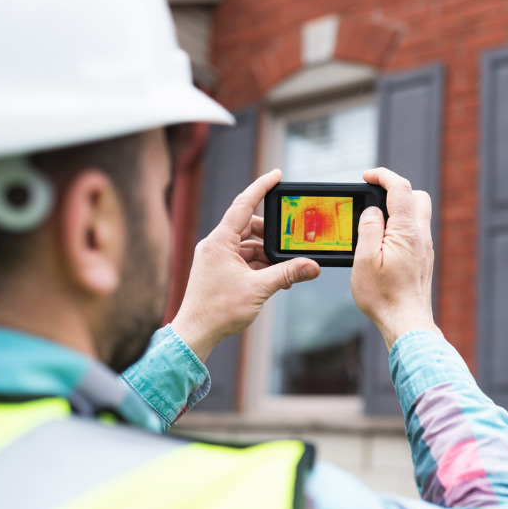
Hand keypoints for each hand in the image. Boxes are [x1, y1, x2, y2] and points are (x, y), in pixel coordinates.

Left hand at [171, 169, 319, 360]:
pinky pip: (245, 259)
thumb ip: (287, 273)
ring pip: (249, 245)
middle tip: (292, 240)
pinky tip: (276, 278)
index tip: (276, 175)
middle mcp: (216, 245)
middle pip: (249, 226)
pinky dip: (261, 265)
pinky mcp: (220, 270)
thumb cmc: (218, 310)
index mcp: (220, 241)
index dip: (261, 187)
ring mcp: (217, 257)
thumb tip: (312, 266)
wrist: (196, 333)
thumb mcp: (259, 289)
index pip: (244, 204)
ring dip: (268, 254)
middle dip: (272, 234)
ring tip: (286, 269)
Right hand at [350, 167, 441, 350]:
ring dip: (398, 209)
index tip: (366, 176)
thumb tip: (372, 211)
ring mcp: (425, 248)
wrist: (407, 323)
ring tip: (374, 222)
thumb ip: (369, 229)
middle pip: (417, 196)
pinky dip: (400, 226)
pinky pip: (415, 232)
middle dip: (396, 189)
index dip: (383, 175)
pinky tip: (384, 242)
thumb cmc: (383, 296)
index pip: (400, 188)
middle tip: (373, 196)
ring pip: (418, 214)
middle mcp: (421, 236)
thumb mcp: (365, 260)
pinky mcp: (424, 259)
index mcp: (407, 231)